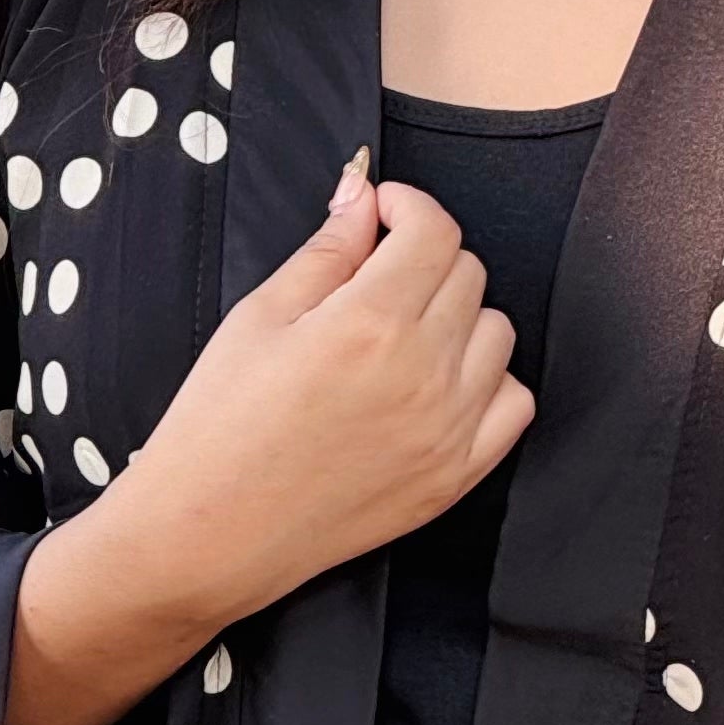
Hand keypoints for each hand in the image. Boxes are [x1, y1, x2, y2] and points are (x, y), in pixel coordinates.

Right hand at [0, 157, 529, 724]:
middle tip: (375, 275)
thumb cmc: (218, 426)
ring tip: (401, 333)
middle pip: (468, 275)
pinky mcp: (456, 476)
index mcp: (368, 323)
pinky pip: (513, 403)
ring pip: (497, 333)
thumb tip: (362, 191)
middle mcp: (423, 373)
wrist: (210, 533)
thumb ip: (325, 251)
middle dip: (424, 259)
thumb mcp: (258, 318)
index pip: (434, 232)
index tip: (382, 214)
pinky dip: (486, 381)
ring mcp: (449, 430)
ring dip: (457, 317)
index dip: (407, 207)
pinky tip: (436, 384)